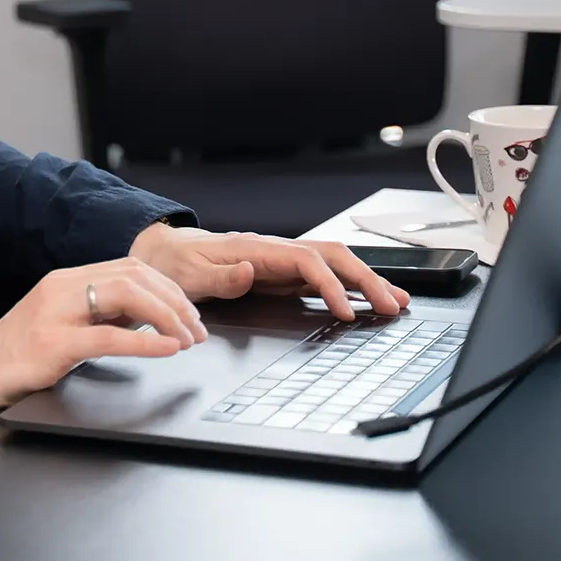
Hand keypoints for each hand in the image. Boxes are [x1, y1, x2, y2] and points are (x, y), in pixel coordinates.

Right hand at [0, 258, 206, 434]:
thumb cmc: (15, 355)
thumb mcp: (60, 323)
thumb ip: (97, 313)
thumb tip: (145, 316)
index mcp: (65, 279)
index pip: (130, 267)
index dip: (168, 288)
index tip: (189, 313)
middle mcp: (61, 287)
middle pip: (134, 276)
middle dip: (176, 301)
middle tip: (197, 329)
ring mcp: (56, 313)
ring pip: (126, 296)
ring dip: (167, 317)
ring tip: (187, 339)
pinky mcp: (53, 343)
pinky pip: (109, 336)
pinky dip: (145, 342)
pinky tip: (165, 349)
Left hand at [127, 223, 409, 319]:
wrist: (164, 252)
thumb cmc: (174, 263)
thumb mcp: (188, 274)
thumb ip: (219, 277)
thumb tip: (248, 272)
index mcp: (256, 248)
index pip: (307, 262)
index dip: (330, 285)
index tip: (346, 311)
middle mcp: (274, 250)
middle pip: (332, 257)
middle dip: (366, 279)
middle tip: (393, 305)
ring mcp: (281, 261)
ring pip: (334, 264)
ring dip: (366, 280)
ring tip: (396, 301)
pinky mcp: (281, 273)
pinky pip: (322, 277)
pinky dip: (349, 288)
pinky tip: (367, 300)